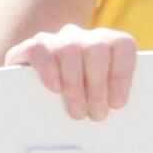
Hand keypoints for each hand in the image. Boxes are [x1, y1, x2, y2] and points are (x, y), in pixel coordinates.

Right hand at [3, 23, 139, 119]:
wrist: (31, 95)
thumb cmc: (76, 100)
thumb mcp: (97, 96)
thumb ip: (110, 95)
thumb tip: (118, 108)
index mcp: (104, 42)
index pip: (122, 43)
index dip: (122, 73)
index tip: (117, 103)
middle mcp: (80, 37)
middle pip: (97, 47)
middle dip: (98, 84)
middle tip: (98, 114)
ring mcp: (54, 40)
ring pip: (70, 50)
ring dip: (76, 85)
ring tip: (78, 113)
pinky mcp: (30, 48)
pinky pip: (40, 51)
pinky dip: (49, 71)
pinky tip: (54, 90)